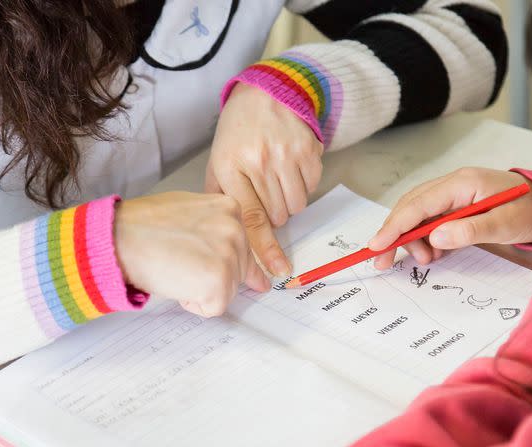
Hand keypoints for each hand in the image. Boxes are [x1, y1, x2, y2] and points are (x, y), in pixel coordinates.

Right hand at [114, 191, 269, 316]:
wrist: (118, 238)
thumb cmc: (142, 225)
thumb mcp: (188, 212)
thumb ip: (214, 229)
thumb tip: (241, 260)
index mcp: (230, 208)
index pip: (245, 246)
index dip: (230, 263)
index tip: (242, 276)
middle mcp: (235, 229)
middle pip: (238, 270)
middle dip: (212, 276)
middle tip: (181, 265)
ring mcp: (229, 255)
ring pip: (227, 290)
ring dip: (202, 290)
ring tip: (174, 269)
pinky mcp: (219, 281)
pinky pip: (214, 307)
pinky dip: (194, 304)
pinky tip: (175, 283)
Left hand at [206, 83, 323, 275]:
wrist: (265, 92)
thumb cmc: (238, 133)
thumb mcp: (219, 162)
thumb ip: (222, 198)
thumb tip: (232, 238)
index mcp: (232, 168)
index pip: (252, 218)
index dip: (265, 248)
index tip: (278, 270)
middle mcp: (260, 161)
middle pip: (278, 215)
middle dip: (273, 213)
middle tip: (264, 192)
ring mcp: (287, 154)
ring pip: (297, 205)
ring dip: (288, 201)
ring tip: (276, 178)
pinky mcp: (309, 149)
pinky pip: (312, 187)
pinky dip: (303, 184)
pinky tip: (290, 166)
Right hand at [368, 167, 531, 269]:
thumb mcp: (505, 224)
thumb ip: (470, 231)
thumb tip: (434, 238)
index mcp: (462, 183)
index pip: (418, 204)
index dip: (394, 226)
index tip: (377, 246)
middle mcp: (452, 185)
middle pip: (410, 207)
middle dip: (394, 235)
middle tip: (385, 263)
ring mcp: (452, 195)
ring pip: (417, 216)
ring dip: (414, 240)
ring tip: (428, 260)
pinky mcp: (455, 206)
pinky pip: (429, 221)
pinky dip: (426, 239)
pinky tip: (435, 253)